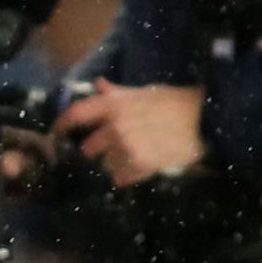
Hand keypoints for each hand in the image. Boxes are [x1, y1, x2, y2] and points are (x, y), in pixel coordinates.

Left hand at [52, 78, 204, 187]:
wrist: (204, 120)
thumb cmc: (174, 102)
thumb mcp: (143, 92)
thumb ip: (117, 93)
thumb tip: (98, 84)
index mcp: (113, 106)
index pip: (75, 115)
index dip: (61, 125)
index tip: (57, 133)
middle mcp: (114, 127)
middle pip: (88, 148)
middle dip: (97, 149)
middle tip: (112, 148)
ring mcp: (126, 148)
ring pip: (105, 165)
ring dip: (114, 163)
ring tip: (132, 157)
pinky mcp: (141, 166)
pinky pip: (121, 178)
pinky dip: (128, 175)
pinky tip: (140, 167)